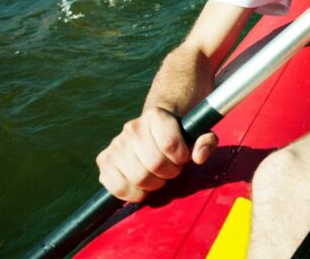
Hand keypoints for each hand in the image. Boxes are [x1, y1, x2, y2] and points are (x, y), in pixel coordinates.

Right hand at [96, 107, 217, 202]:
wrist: (153, 130)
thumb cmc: (179, 136)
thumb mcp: (198, 133)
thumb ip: (206, 142)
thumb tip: (198, 156)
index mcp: (156, 116)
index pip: (170, 144)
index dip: (181, 158)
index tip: (182, 158)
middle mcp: (133, 127)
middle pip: (155, 164)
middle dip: (169, 173)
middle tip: (170, 169)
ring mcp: (116, 144)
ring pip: (138, 178)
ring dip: (154, 184)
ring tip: (157, 176)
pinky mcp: (103, 160)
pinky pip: (117, 187)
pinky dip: (133, 194)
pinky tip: (142, 186)